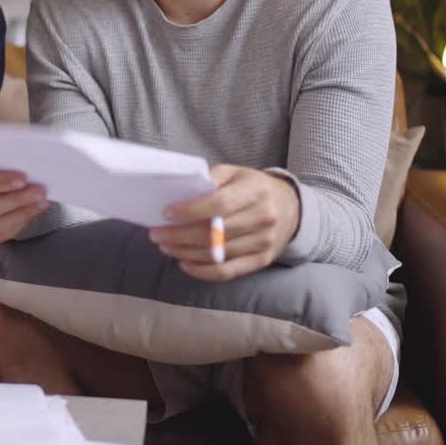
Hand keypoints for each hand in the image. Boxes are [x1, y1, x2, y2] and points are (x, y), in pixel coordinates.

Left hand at [148, 165, 299, 281]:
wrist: (290, 207)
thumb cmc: (253, 187)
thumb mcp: (235, 173)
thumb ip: (210, 179)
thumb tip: (179, 194)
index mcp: (255, 191)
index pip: (219, 204)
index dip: (190, 210)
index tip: (166, 213)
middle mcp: (263, 217)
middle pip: (214, 232)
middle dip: (179, 235)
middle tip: (156, 234)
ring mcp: (264, 242)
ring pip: (217, 254)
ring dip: (185, 252)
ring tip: (165, 246)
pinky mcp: (261, 261)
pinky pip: (227, 271)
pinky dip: (203, 271)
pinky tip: (184, 263)